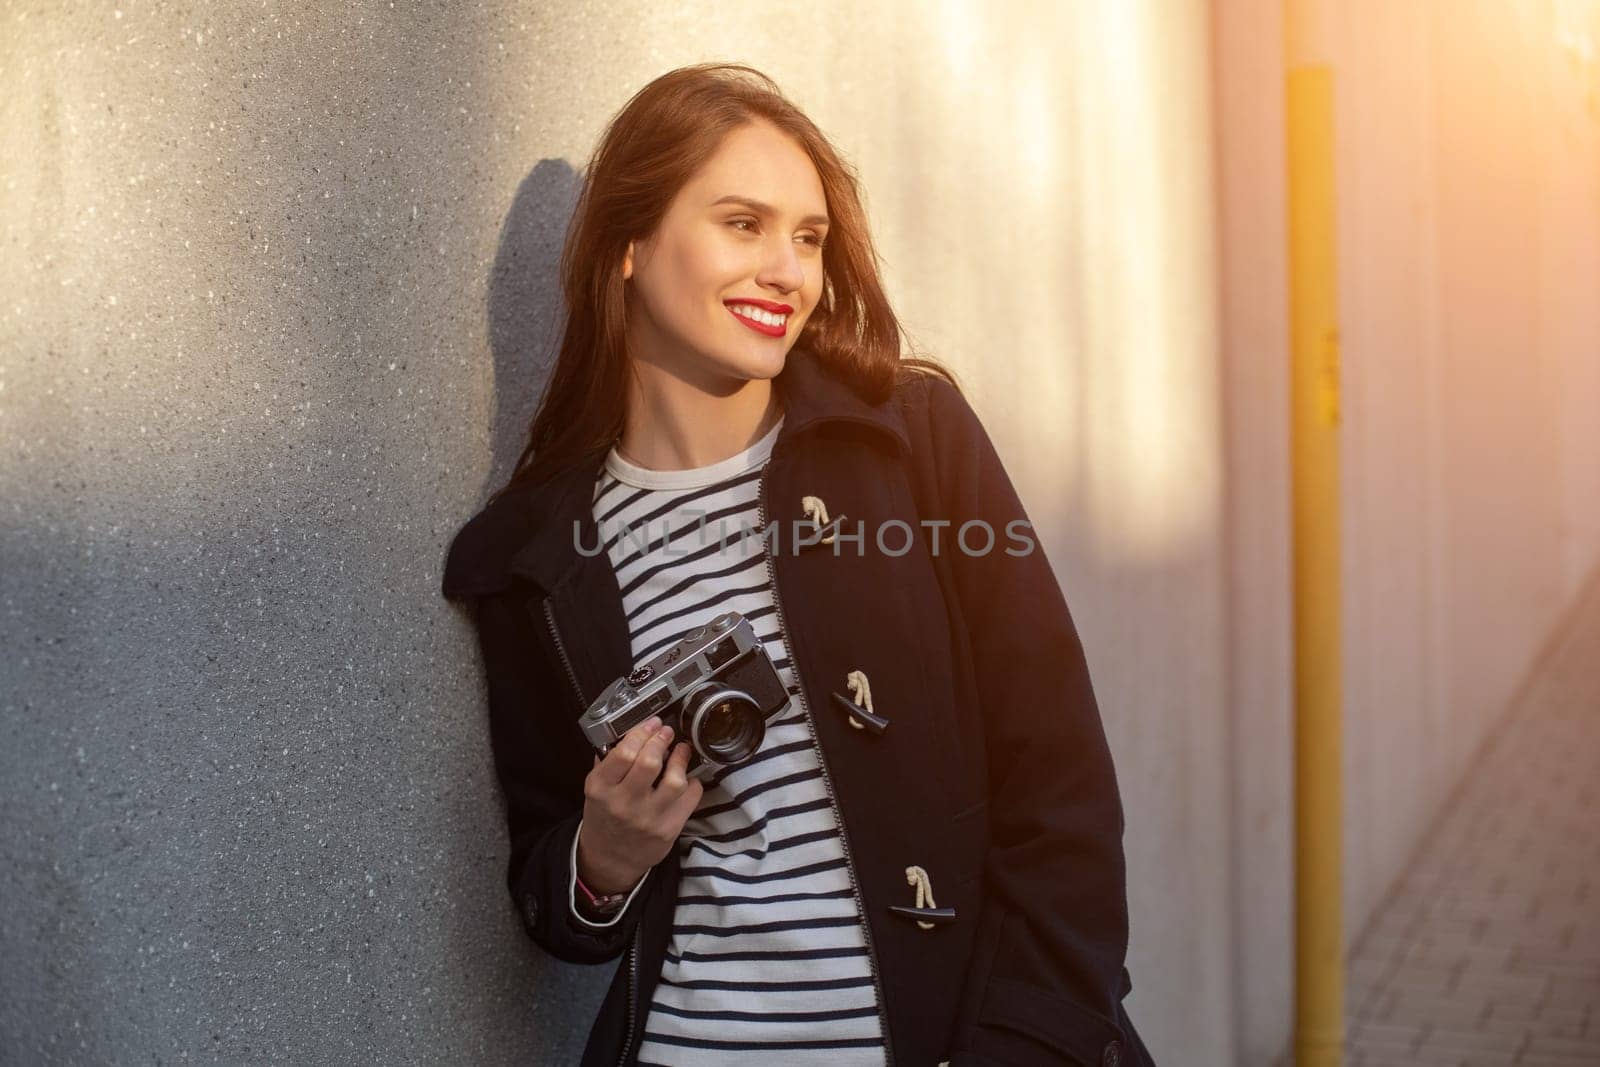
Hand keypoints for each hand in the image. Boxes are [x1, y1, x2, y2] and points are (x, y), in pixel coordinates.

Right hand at [577, 716, 703, 894]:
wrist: (610, 858)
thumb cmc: (605, 816)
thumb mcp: (595, 789)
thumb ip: (609, 761)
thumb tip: (634, 731)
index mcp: (600, 789)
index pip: (624, 753)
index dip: (642, 733)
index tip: (651, 724)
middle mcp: (623, 804)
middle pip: (650, 762)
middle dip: (662, 740)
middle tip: (666, 732)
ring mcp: (648, 819)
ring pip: (674, 781)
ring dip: (681, 759)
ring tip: (681, 750)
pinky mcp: (668, 830)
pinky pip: (690, 798)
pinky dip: (692, 783)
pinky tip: (685, 778)